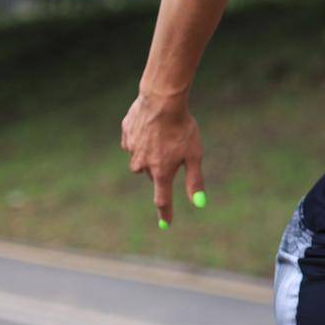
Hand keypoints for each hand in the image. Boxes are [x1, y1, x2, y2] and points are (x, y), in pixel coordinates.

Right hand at [120, 92, 206, 227]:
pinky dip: (143, 137)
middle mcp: (142, 165)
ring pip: (142, 158)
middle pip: (153, 174)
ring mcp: (131, 150)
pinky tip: (152, 125)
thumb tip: (199, 204)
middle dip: (163, 167)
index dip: (165, 212)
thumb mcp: (194, 155)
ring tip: (164, 134)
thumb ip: (195, 180)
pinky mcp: (125, 134)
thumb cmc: (182, 128)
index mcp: (161, 172)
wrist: (161, 100)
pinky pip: (134, 141)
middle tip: (175, 149)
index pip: (163, 199)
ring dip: (152, 152)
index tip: (165, 224)